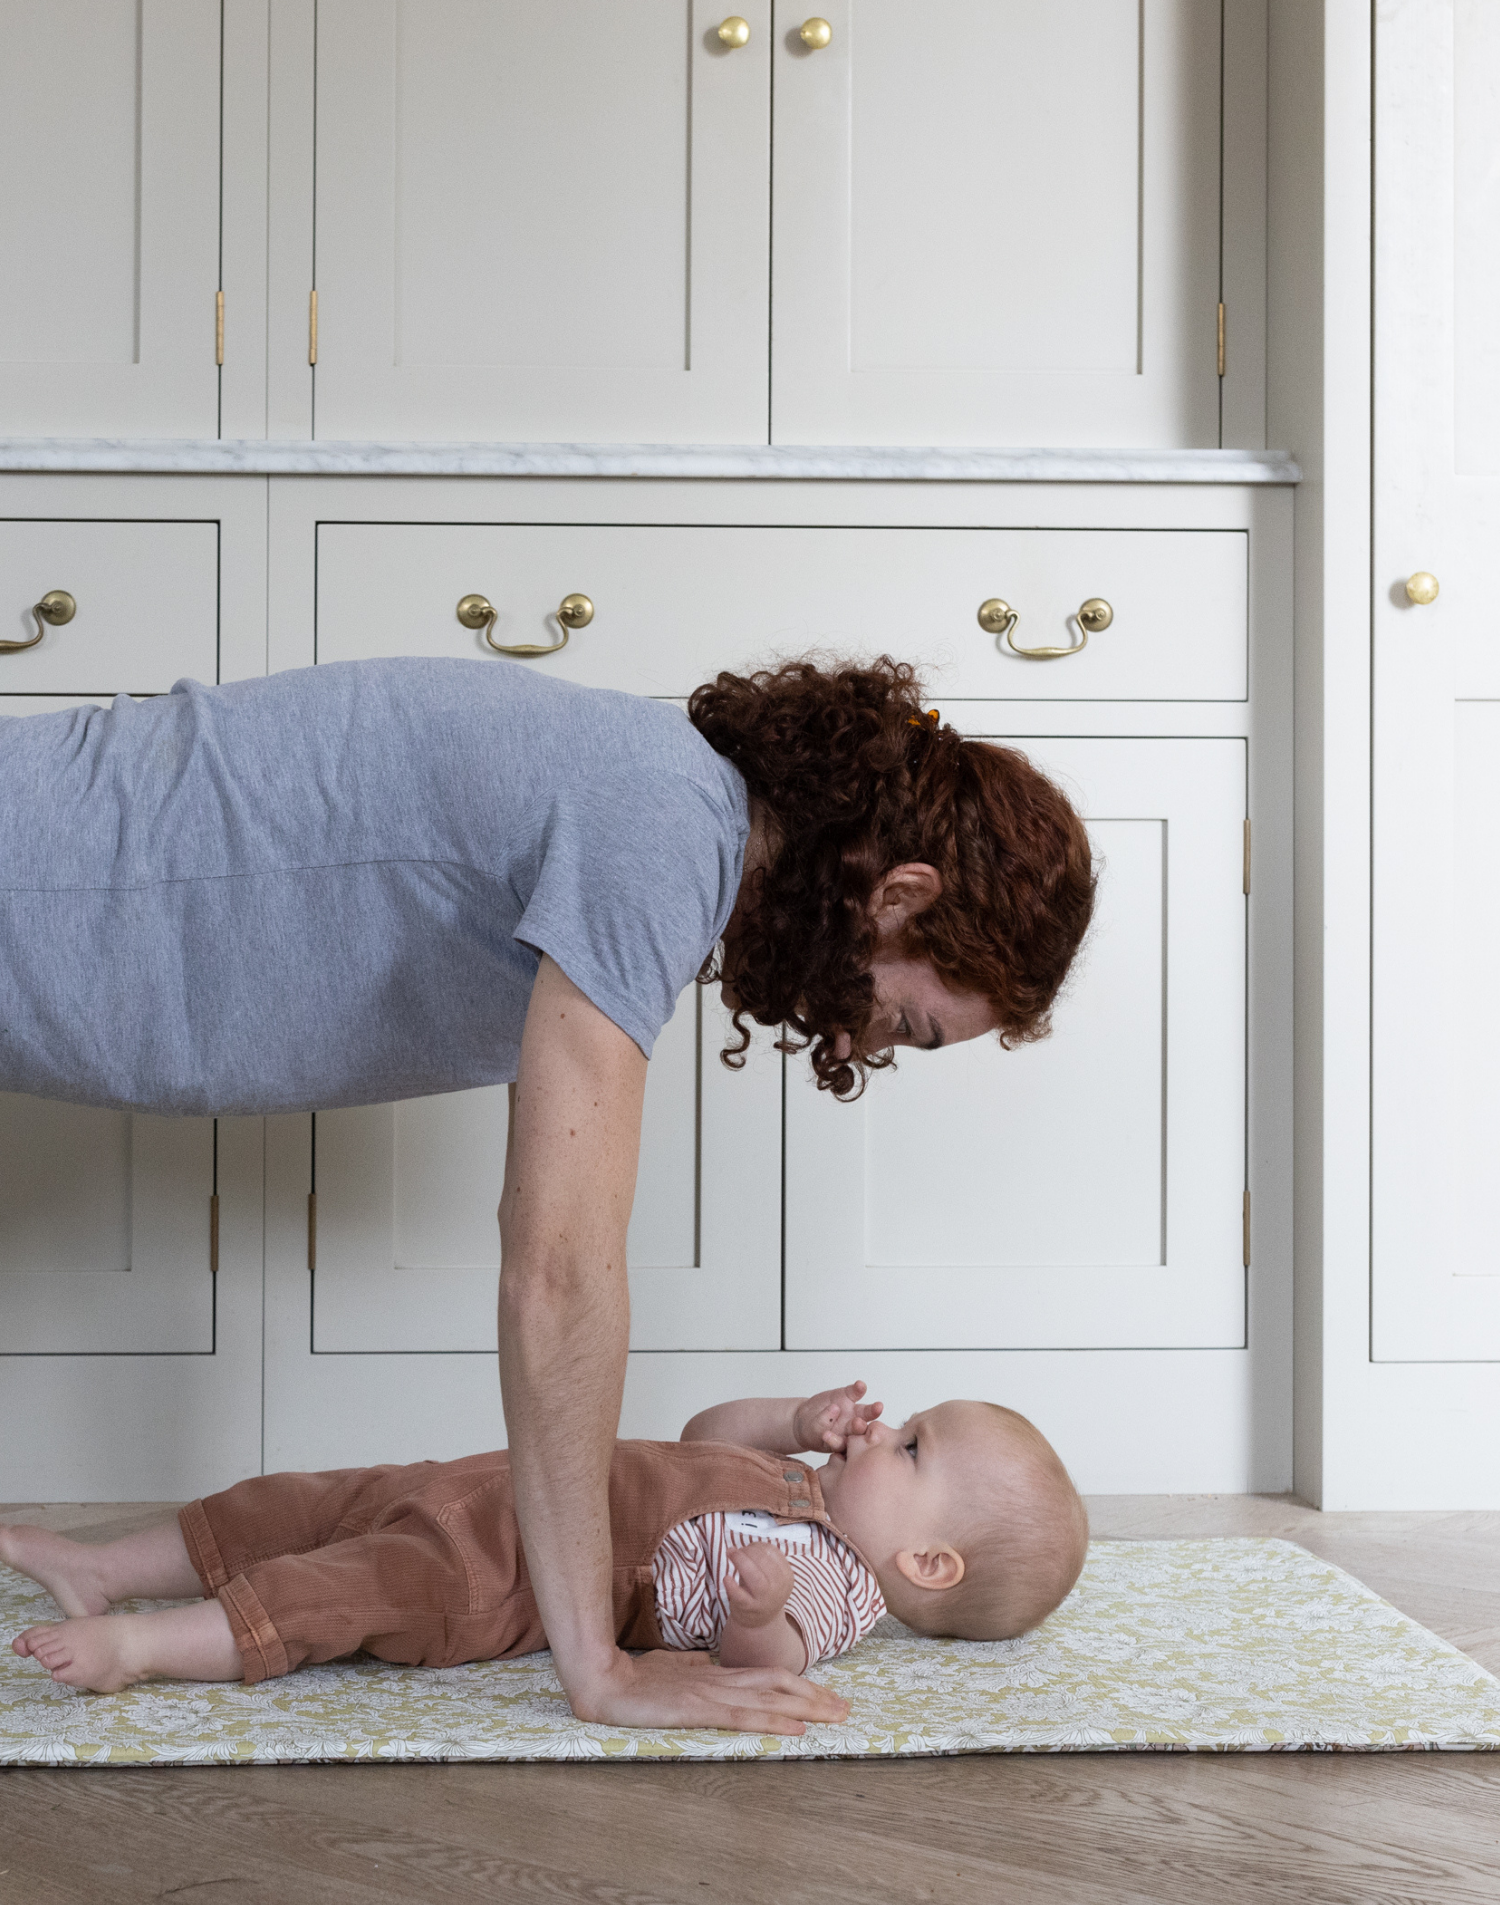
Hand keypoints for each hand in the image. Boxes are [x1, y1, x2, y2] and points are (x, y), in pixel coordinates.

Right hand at [562, 1645, 847, 1734]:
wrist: (605, 1681)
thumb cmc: (636, 1679)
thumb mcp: (671, 1671)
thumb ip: (694, 1668)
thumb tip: (708, 1666)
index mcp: (715, 1674)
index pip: (768, 1677)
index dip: (800, 1685)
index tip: (827, 1694)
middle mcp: (720, 1680)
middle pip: (778, 1684)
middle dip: (815, 1695)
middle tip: (847, 1707)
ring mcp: (711, 1693)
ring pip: (769, 1698)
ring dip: (806, 1707)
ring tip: (834, 1715)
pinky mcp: (699, 1710)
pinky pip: (743, 1716)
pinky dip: (773, 1720)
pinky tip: (794, 1727)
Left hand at [725, 1542, 793, 1628]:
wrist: (760, 1622)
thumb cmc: (763, 1591)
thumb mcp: (770, 1576)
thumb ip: (764, 1559)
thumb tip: (748, 1545)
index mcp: (787, 1576)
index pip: (773, 1553)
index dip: (758, 1546)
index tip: (748, 1547)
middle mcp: (779, 1588)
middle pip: (764, 1561)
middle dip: (748, 1550)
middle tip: (737, 1551)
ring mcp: (765, 1599)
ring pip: (755, 1576)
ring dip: (740, 1561)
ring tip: (730, 1553)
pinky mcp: (749, 1609)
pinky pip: (740, 1596)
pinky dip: (732, 1586)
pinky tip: (726, 1578)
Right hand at [793, 1379, 883, 1453]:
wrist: (806, 1417)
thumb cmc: (811, 1430)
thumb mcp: (813, 1430)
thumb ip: (822, 1422)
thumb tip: (834, 1409)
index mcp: (846, 1442)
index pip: (851, 1445)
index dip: (852, 1444)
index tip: (849, 1441)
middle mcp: (852, 1428)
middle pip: (862, 1429)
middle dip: (862, 1427)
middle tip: (860, 1425)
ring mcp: (852, 1412)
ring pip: (865, 1411)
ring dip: (872, 1409)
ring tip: (878, 1407)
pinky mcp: (848, 1396)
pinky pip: (855, 1392)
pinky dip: (859, 1389)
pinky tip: (860, 1385)